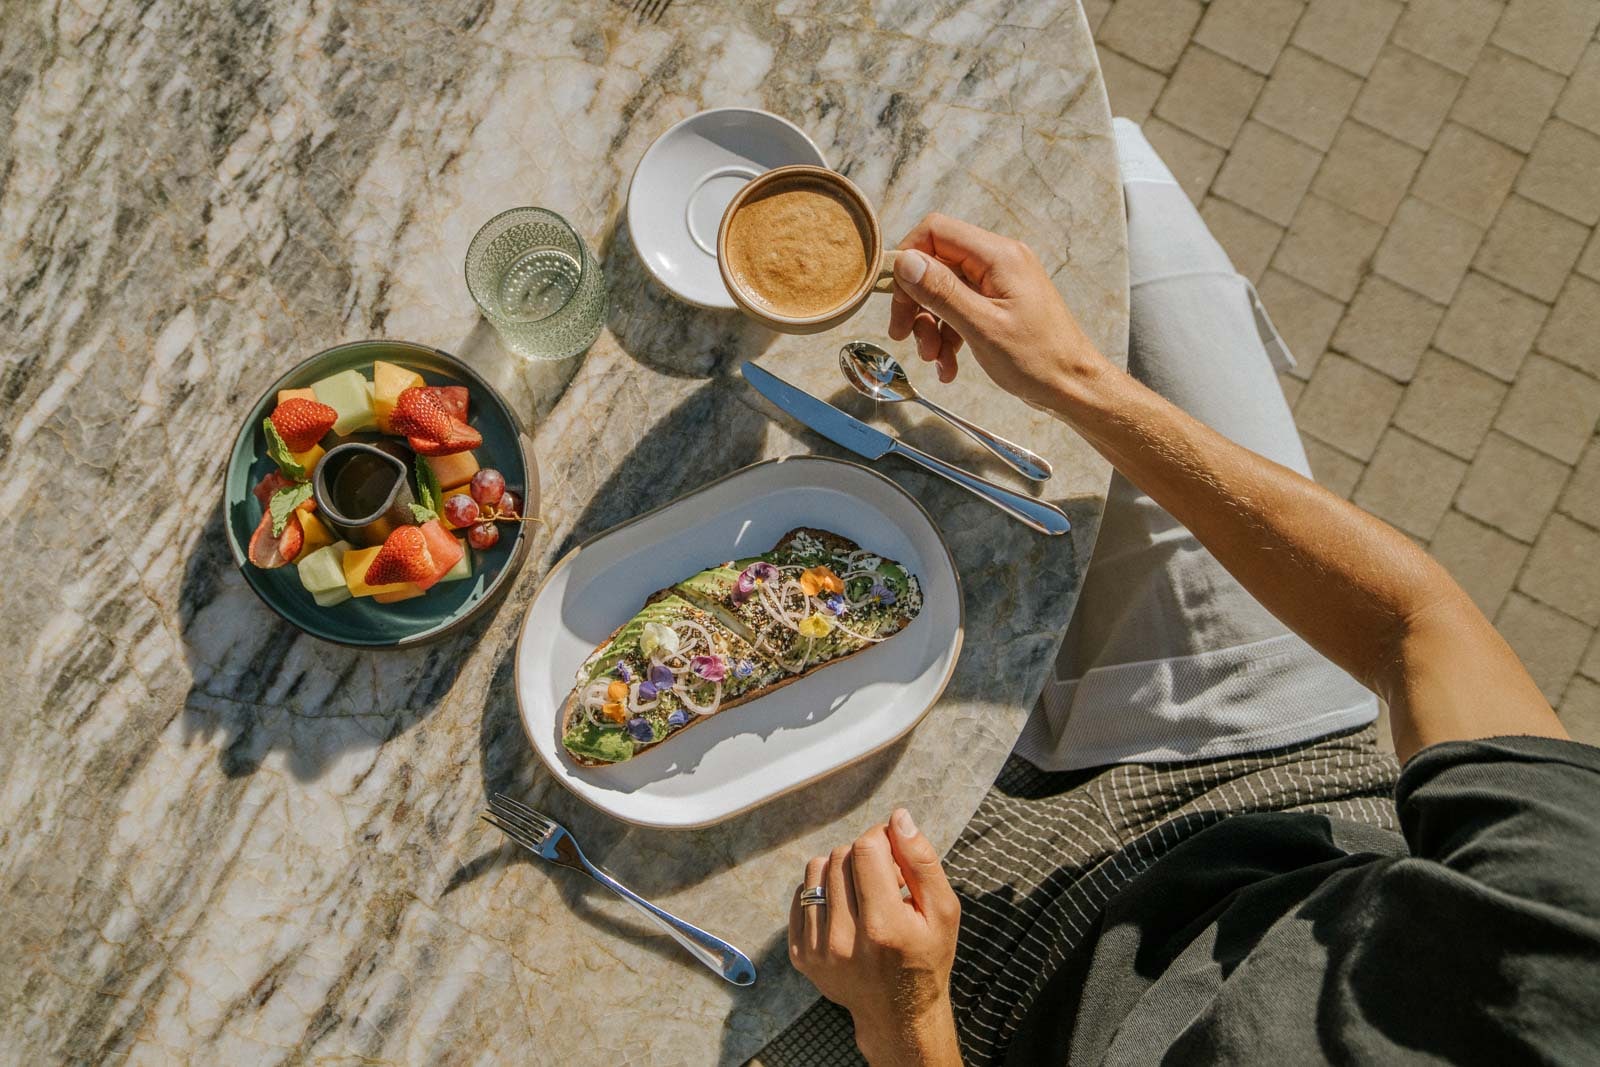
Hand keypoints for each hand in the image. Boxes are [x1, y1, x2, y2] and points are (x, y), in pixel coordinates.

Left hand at [788, 809, 962, 1066]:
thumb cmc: (926, 958)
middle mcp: (845, 941)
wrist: (898, 1015)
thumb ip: (922, 861)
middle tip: (885, 879)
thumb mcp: (943, 912)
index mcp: (884, 928)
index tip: (894, 851)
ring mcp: (817, 951)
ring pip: (817, 870)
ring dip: (841, 869)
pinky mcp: (800, 955)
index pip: (865, 850)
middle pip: (841, 857)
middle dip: (864, 856)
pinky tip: (846, 909)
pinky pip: (801, 893)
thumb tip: (898, 818)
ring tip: (864, 892)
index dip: (881, 838)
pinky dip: (823, 891)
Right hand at [888, 213, 1110, 409]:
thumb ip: (941, 291)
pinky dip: (948, 336)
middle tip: (902, 334)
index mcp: (998, 256)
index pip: (936, 231)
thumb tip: (905, 261)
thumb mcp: (981, 327)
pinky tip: (949, 366)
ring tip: (933, 359)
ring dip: (931, 325)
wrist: (1073, 387)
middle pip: (936, 263)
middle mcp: (999, 261)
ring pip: (944, 291)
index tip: (894, 294)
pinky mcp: (999, 305)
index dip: (908, 257)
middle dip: (916, 301)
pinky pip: (960, 310)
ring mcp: (999, 283)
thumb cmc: (1038, 360)